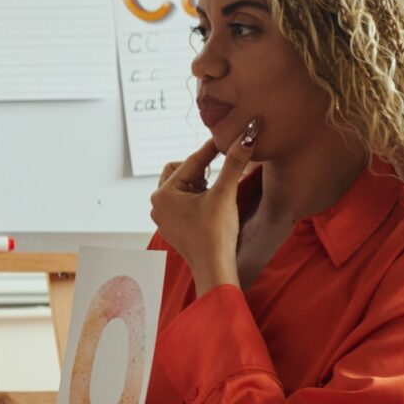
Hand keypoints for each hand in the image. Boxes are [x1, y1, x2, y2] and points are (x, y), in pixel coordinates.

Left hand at [149, 126, 254, 292]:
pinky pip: (184, 202)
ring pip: (183, 186)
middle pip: (181, 171)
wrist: (215, 267)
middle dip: (202, 168)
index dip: (211, 149)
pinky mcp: (173, 226)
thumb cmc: (216, 233)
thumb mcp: (225, 193)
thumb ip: (234, 162)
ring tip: (219, 188)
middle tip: (222, 167)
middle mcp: (158, 204)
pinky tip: (214, 202)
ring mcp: (164, 216)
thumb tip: (246, 136)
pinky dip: (198, 196)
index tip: (227, 136)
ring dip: (201, 182)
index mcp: (163, 193)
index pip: (190, 162)